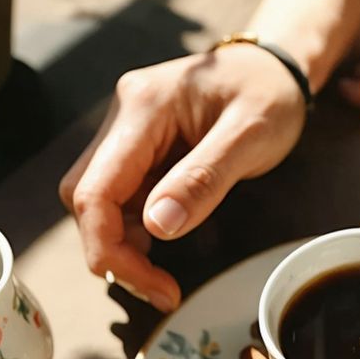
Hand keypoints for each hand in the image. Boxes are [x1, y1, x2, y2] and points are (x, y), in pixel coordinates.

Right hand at [60, 44, 305, 310]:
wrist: (275, 69)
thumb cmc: (269, 94)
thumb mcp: (251, 136)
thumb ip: (204, 179)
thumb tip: (157, 227)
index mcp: (143, 107)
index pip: (95, 188)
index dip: (109, 248)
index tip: (153, 285)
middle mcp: (122, 118)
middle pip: (85, 197)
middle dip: (113, 253)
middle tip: (160, 289)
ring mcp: (126, 134)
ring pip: (97, 203)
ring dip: (122, 246)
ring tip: (164, 277)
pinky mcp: (137, 150)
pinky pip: (119, 198)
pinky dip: (134, 232)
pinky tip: (163, 246)